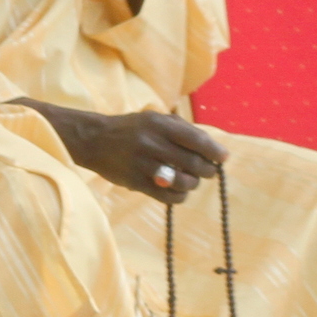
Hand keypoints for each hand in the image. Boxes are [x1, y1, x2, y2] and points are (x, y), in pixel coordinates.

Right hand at [36, 102, 223, 201]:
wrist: (93, 140)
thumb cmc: (131, 129)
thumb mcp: (154, 119)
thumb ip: (182, 129)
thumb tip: (213, 148)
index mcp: (159, 125)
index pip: (198, 141)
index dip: (215, 152)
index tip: (223, 158)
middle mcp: (152, 143)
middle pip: (194, 164)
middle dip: (207, 170)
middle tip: (207, 171)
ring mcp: (143, 164)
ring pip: (184, 182)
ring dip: (193, 183)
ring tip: (189, 180)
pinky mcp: (135, 182)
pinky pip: (169, 197)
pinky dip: (180, 196)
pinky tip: (178, 191)